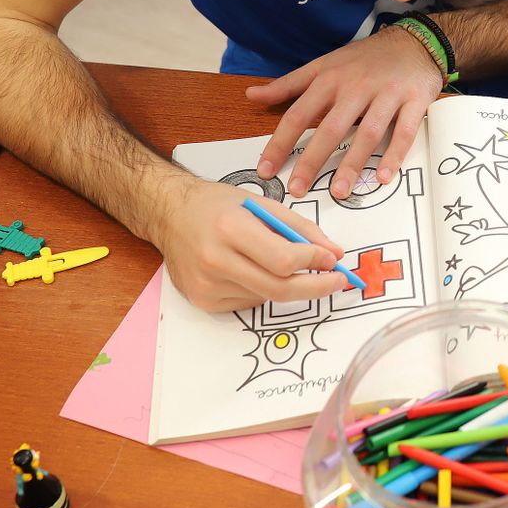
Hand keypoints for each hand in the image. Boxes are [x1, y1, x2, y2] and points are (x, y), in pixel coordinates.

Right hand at [151, 178, 351, 310]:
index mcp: (231, 229)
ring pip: (265, 296)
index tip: (333, 261)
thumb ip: (300, 228)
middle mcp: (215, 260)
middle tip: (337, 281)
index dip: (314, 263)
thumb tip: (333, 253)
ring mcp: (207, 285)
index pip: (283, 260)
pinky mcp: (203, 301)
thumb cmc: (217, 206)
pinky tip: (249, 269)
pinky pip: (248, 303)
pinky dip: (261, 289)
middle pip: (279, 288)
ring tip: (277, 262)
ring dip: (285, 284)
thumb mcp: (262, 204)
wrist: (170, 215)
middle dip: (315, 287)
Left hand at [247, 27, 441, 198]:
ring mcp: (387, 94)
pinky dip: (394, 155)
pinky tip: (384, 177)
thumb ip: (288, 84)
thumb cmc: (365, 58)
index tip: (267, 169)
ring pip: (367, 133)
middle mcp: (356, 87)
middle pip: (331, 127)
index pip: (299, 114)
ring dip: (353, 163)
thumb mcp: (324, 65)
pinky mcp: (415, 101)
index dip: (281, 143)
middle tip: (298, 189)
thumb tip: (251, 95)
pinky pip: (404, 132)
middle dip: (312, 160)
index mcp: (330, 79)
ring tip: (339, 191)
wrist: (414, 41)